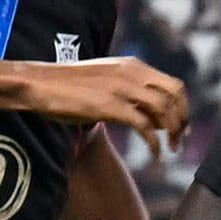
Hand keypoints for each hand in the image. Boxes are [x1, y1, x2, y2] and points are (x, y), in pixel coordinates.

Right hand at [36, 55, 191, 142]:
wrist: (37, 84)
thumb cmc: (67, 87)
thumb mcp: (105, 82)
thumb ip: (130, 93)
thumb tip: (155, 117)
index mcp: (133, 66)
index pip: (173, 85)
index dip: (183, 108)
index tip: (181, 127)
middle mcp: (132, 74)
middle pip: (176, 95)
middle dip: (183, 119)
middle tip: (179, 140)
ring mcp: (121, 88)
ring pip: (164, 110)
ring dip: (172, 132)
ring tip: (169, 149)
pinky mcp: (109, 105)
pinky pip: (143, 125)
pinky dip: (154, 142)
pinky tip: (154, 153)